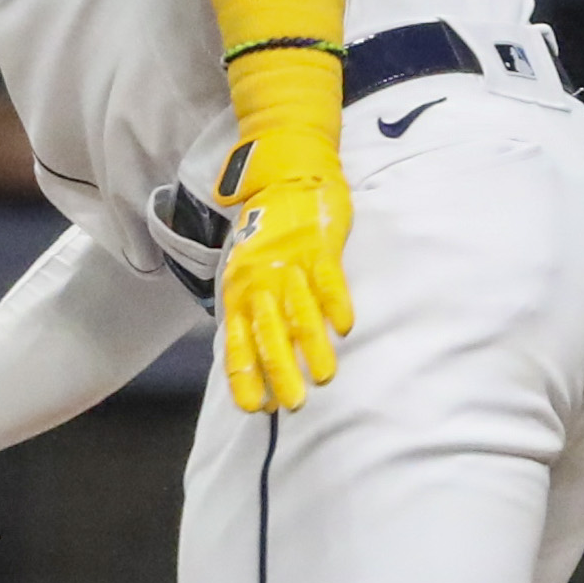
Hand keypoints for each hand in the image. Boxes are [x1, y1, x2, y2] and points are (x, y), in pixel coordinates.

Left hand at [214, 126, 354, 414]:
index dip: (247, 375)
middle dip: (280, 370)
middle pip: (270, 332)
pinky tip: (344, 326)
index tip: (257, 408)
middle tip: (293, 405)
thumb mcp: (246, 271)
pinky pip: (329, 277)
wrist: (286, 174)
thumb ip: (251, 311)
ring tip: (324, 377)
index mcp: (240, 289)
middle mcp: (262, 279)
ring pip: (301, 310)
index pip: (239, 341)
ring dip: (312, 345)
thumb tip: (255, 360)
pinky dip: (336, 301)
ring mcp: (292, 261)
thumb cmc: (268, 232)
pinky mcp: (320, 244)